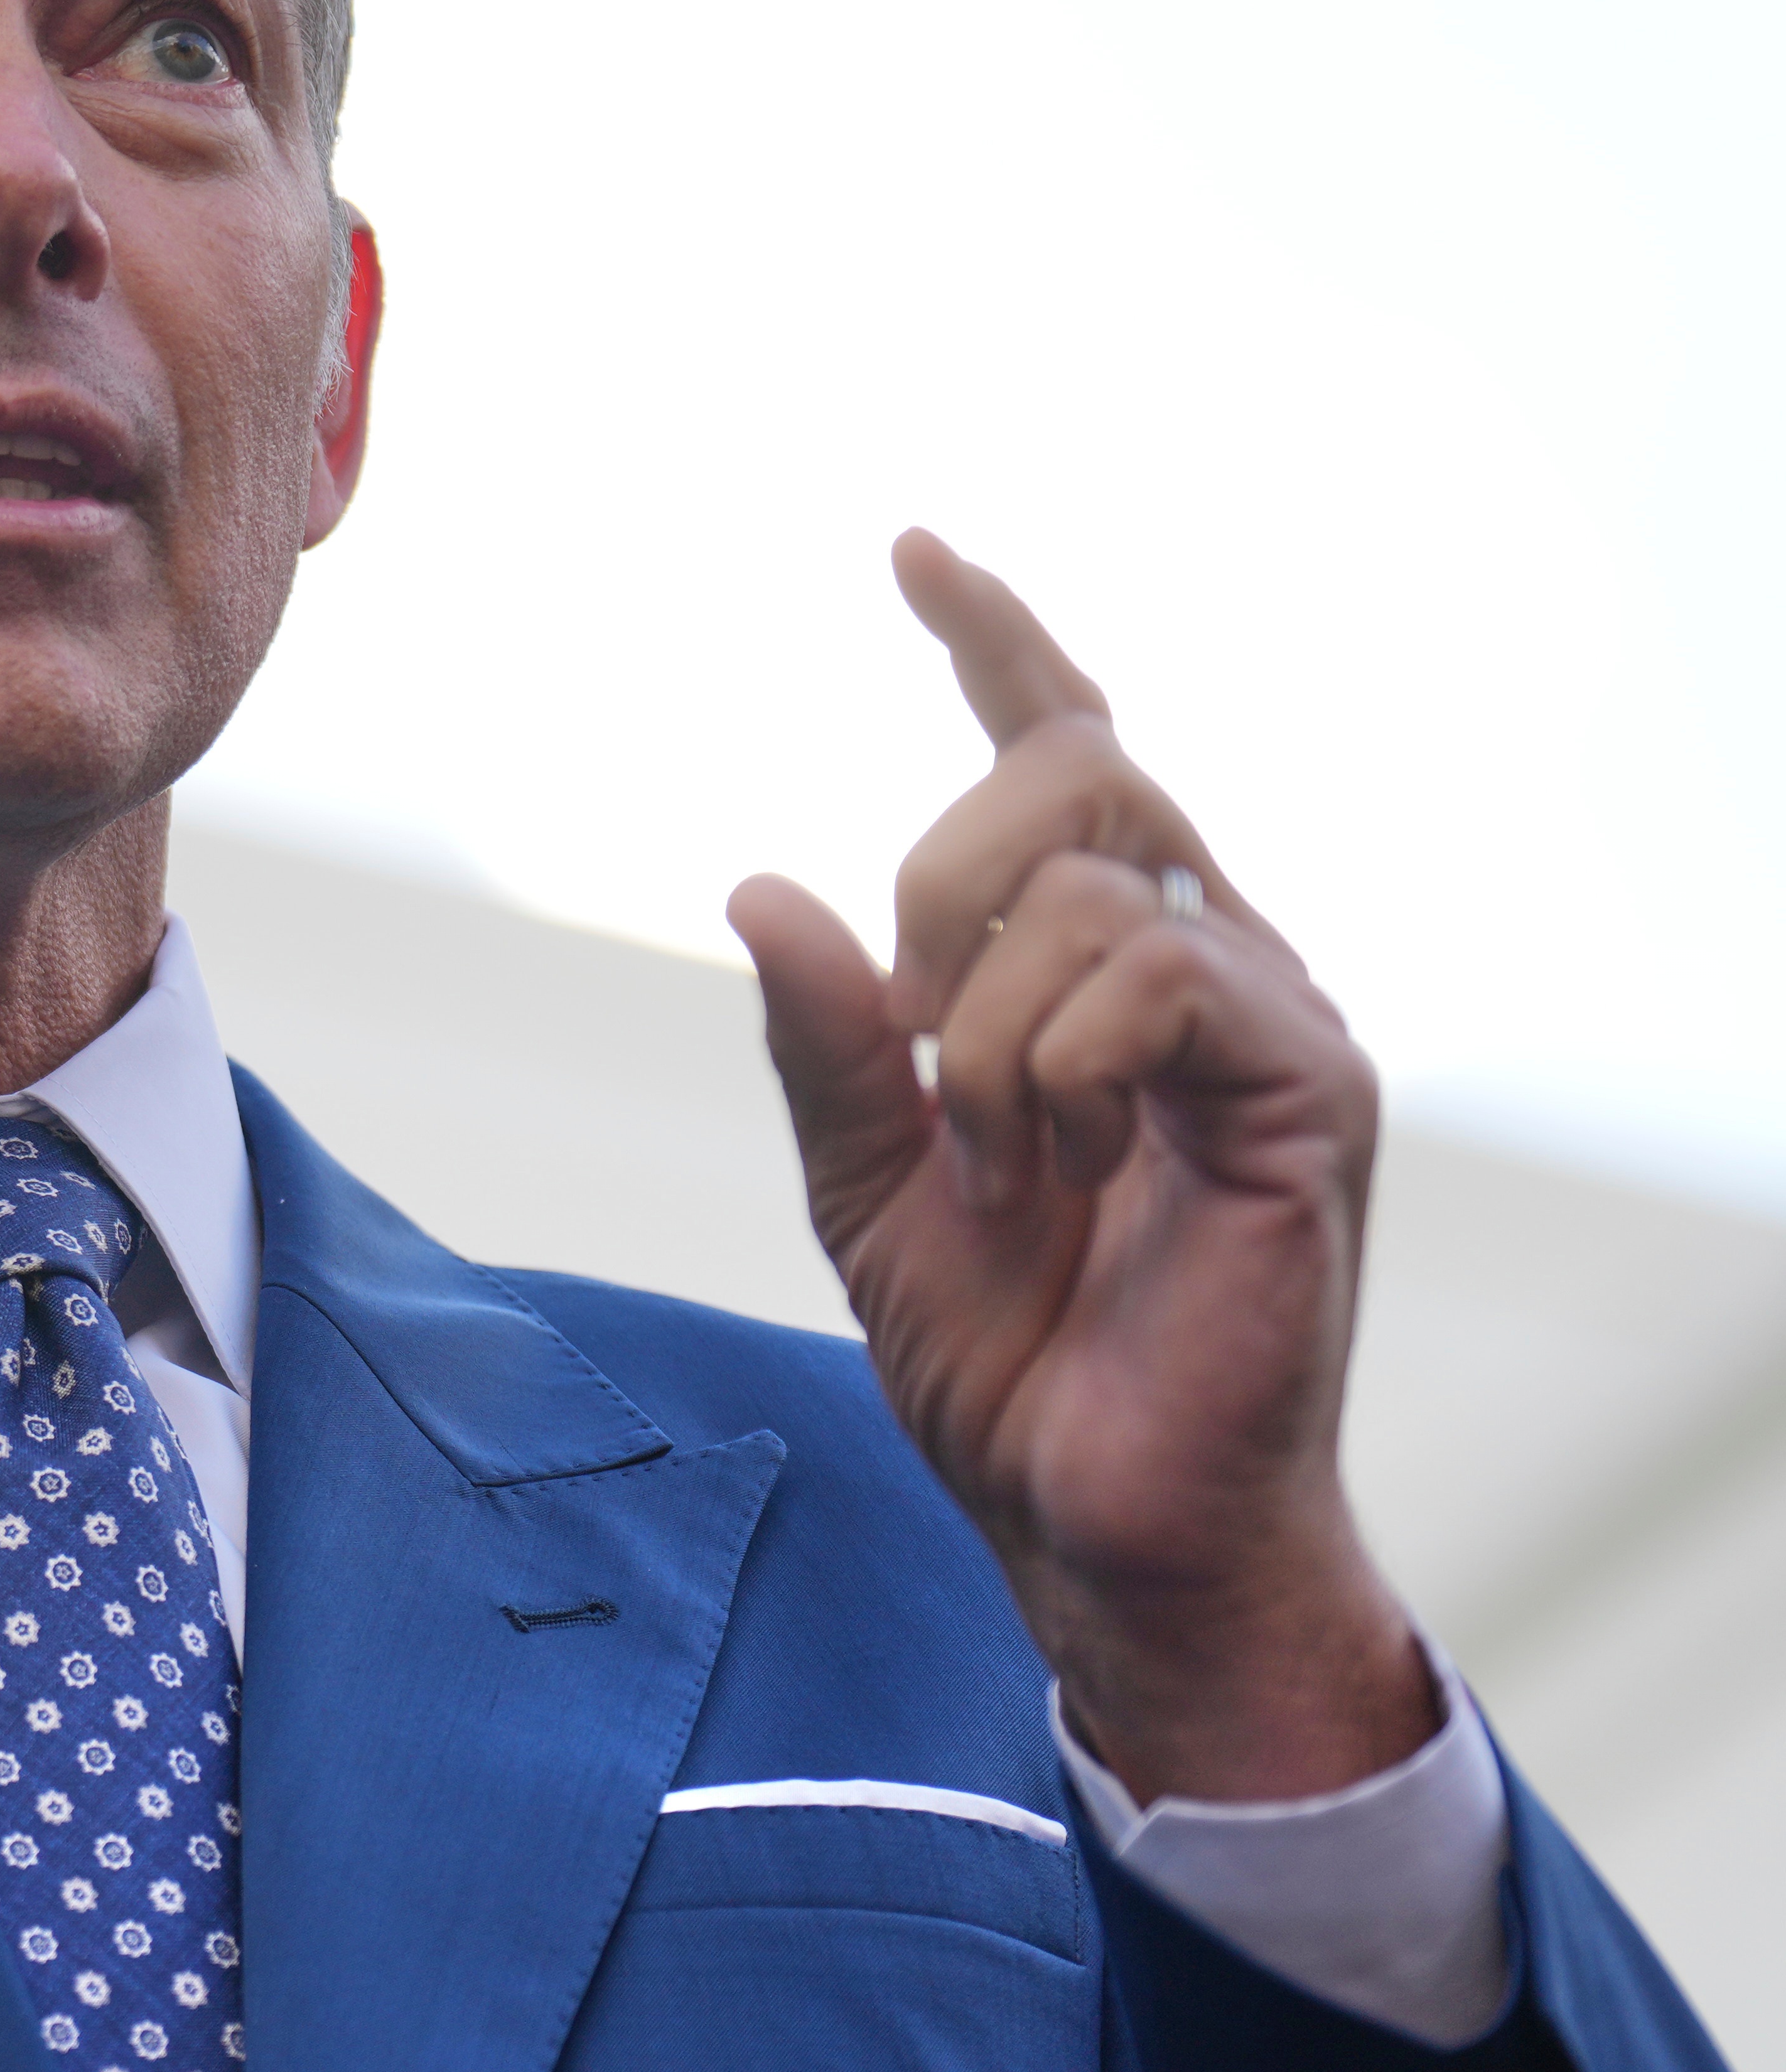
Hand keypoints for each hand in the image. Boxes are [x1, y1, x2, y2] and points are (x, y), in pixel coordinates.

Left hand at [727, 533, 1432, 1804]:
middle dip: (944, 876)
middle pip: (1070, 769)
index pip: (1063, 751)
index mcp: (1106, 971)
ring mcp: (1273, 1017)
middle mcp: (1210, 961)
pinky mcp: (1311, 1085)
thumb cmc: (1009, 1364)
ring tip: (1007, 1158)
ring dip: (987, 1023)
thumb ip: (823, 1045)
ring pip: (1092, 876)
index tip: (914, 551)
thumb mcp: (865, 1187)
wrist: (1096, 1520)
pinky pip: (1156, 970)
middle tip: (921, 1044)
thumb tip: (760, 891)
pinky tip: (1059, 1158)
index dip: (995, 643)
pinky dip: (1056, 1059)